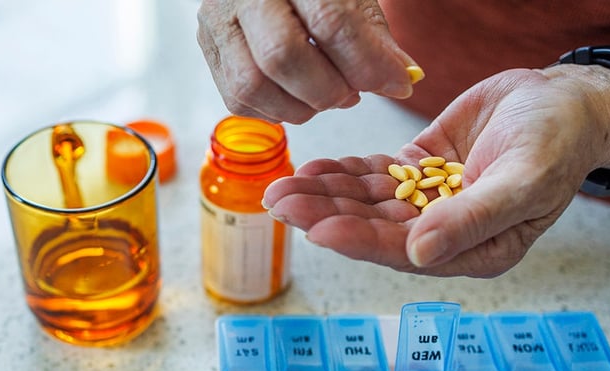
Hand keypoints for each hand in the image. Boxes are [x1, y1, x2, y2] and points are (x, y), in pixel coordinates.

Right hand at [196, 0, 416, 123]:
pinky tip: (297, 96)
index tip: (396, 84)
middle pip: (281, 57)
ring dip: (299, 107)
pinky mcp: (207, 49)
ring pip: (252, 85)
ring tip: (326, 96)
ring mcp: (216, 21)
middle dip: (327, 90)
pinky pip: (237, 100)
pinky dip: (275, 110)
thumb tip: (402, 80)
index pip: (329, 22)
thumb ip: (375, 37)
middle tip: (352, 94)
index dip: (366, 62)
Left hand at [263, 65, 609, 276]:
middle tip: (280, 202)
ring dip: (325, 194)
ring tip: (283, 186)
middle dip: (326, 214)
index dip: (360, 240)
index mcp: (474, 249)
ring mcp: (428, 200)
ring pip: (367, 201)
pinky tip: (313, 169)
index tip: (319, 229)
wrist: (563, 101)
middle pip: (374, 226)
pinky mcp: (418, 170)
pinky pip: (374, 174)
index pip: (405, 251)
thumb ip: (473, 220)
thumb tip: (419, 254)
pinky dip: (343, 171)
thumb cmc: (559, 142)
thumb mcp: (525, 181)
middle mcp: (444, 231)